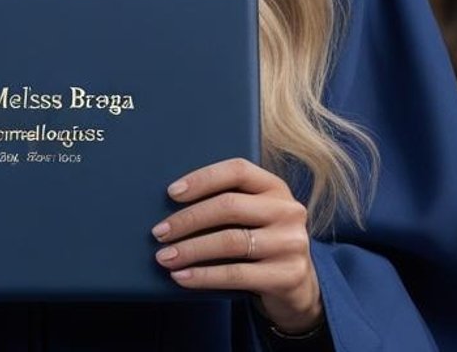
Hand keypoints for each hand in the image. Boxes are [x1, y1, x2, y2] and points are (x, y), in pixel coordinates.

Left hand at [152, 158, 320, 334]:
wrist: (297, 285)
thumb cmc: (261, 242)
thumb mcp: (253, 216)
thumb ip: (227, 204)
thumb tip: (170, 205)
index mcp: (275, 187)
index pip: (237, 170)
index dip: (202, 179)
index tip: (171, 192)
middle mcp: (288, 211)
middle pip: (229, 206)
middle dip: (188, 219)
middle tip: (159, 232)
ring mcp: (290, 244)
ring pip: (230, 241)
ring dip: (190, 249)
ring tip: (164, 257)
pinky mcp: (287, 275)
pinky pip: (236, 274)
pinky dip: (203, 276)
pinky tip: (182, 276)